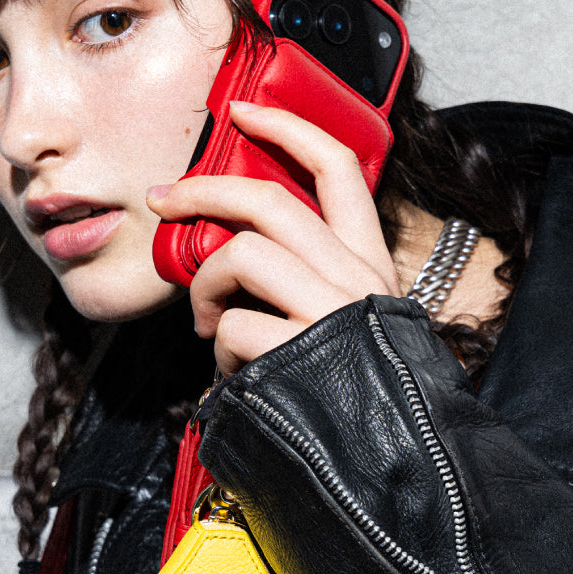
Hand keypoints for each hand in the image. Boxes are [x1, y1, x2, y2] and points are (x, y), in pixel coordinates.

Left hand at [146, 100, 398, 374]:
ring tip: (207, 322)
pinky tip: (235, 373)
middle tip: (168, 200)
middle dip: (204, 191)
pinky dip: (220, 353)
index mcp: (370, 262)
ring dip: (207, 285)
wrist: (404, 461)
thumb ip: (311, 281)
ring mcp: (330, 312)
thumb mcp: (356, 320)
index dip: (288, 128)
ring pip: (243, 254)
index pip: (338, 167)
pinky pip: (233, 327)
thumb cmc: (367, 394)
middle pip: (269, 202)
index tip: (245, 112)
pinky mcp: (301, 351)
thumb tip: (238, 257)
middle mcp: (355, 277)